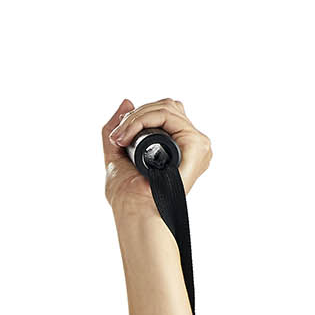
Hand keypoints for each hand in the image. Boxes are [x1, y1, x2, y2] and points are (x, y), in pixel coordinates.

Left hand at [101, 97, 212, 215]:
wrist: (134, 213)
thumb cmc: (127, 197)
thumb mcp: (117, 156)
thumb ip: (119, 129)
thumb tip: (127, 101)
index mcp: (180, 148)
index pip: (166, 114)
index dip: (141, 115)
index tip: (118, 135)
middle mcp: (192, 145)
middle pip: (167, 106)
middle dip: (137, 115)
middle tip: (117, 136)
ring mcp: (197, 145)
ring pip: (166, 107)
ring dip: (137, 117)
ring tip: (121, 138)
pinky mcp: (196, 145)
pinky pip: (168, 115)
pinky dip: (144, 119)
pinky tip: (129, 136)